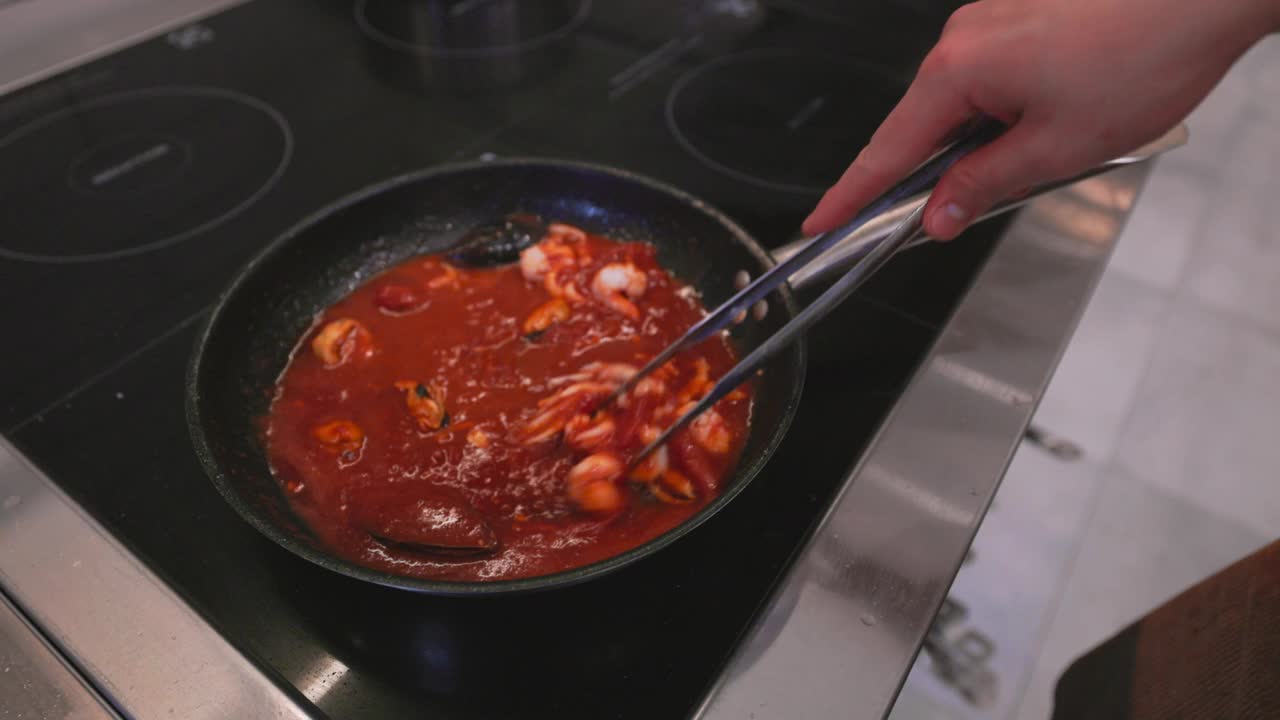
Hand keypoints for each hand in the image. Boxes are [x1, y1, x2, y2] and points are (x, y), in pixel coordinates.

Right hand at [803, 0, 1279, 239]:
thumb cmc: (1142, 56)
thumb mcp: (1056, 148)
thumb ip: (984, 185)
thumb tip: (938, 216)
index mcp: (958, 71)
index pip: (887, 150)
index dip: (851, 195)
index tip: (819, 224)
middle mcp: (962, 39)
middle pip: (922, 128)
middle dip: (934, 176)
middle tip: (949, 219)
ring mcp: (991, 22)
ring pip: (962, 106)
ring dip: (984, 144)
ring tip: (1047, 156)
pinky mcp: (1019, 17)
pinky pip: (990, 80)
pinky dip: (1004, 114)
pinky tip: (1052, 127)